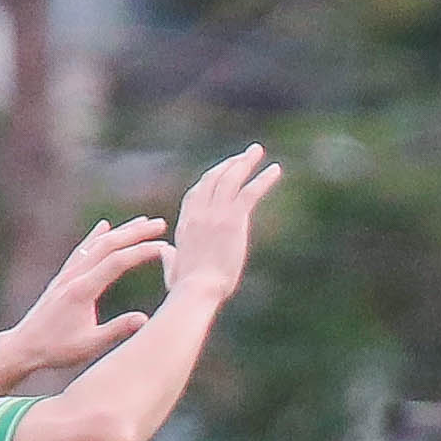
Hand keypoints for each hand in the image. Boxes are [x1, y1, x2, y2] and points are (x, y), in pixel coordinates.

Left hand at [0, 216, 166, 375]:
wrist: (23, 346)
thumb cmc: (57, 350)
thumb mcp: (90, 345)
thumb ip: (117, 330)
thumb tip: (145, 319)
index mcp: (82, 290)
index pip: (117, 262)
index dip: (142, 252)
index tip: (164, 246)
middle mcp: (74, 276)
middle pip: (108, 245)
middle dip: (135, 233)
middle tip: (160, 224)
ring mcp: (67, 275)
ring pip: (97, 245)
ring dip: (121, 231)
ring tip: (142, 222)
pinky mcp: (63, 278)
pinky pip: (83, 250)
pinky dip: (96, 236)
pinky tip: (104, 226)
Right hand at [163, 145, 283, 306]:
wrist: (197, 289)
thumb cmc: (185, 287)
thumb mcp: (173, 269)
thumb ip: (169, 257)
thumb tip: (165, 251)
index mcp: (185, 223)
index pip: (197, 193)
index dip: (209, 180)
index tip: (221, 171)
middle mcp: (199, 213)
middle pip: (213, 179)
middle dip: (228, 164)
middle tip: (243, 155)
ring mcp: (215, 214)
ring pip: (230, 179)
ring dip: (244, 162)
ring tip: (256, 151)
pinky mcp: (232, 220)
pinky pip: (250, 192)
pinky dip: (263, 179)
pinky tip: (275, 170)